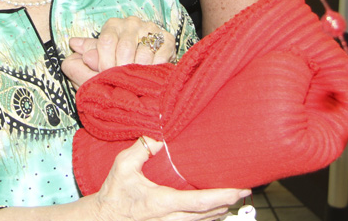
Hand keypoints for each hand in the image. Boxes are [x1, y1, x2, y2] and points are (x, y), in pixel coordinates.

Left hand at [62, 17, 174, 86]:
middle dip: (120, 70)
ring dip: (137, 72)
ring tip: (134, 79)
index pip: (106, 41)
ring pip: (142, 55)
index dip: (103, 62)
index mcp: (113, 25)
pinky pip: (159, 58)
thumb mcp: (102, 54)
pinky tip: (149, 75)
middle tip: (121, 81)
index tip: (104, 75)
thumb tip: (74, 44)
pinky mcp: (167, 40)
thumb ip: (89, 51)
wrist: (150, 62)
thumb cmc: (120, 58)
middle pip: (123, 49)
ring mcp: (151, 30)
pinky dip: (153, 70)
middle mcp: (132, 23)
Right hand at [91, 137, 249, 220]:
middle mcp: (170, 219)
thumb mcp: (123, 166)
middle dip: (228, 203)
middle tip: (243, 190)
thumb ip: (141, 149)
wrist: (103, 218)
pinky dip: (208, 218)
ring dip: (220, 211)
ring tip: (233, 197)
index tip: (239, 190)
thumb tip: (159, 134)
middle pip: (209, 214)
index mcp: (162, 202)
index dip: (223, 196)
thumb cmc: (114, 193)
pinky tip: (214, 210)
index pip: (200, 202)